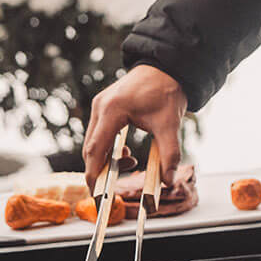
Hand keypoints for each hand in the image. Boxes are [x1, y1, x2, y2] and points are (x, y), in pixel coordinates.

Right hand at [83, 64, 187, 194]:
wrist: (166, 66)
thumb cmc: (166, 90)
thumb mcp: (170, 123)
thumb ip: (170, 153)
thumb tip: (169, 181)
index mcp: (112, 110)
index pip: (95, 150)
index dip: (94, 174)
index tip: (97, 193)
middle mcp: (100, 107)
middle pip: (90, 148)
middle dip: (100, 170)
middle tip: (113, 187)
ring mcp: (99, 105)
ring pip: (93, 142)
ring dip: (105, 158)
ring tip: (129, 161)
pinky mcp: (103, 106)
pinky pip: (98, 133)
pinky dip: (107, 148)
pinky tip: (125, 152)